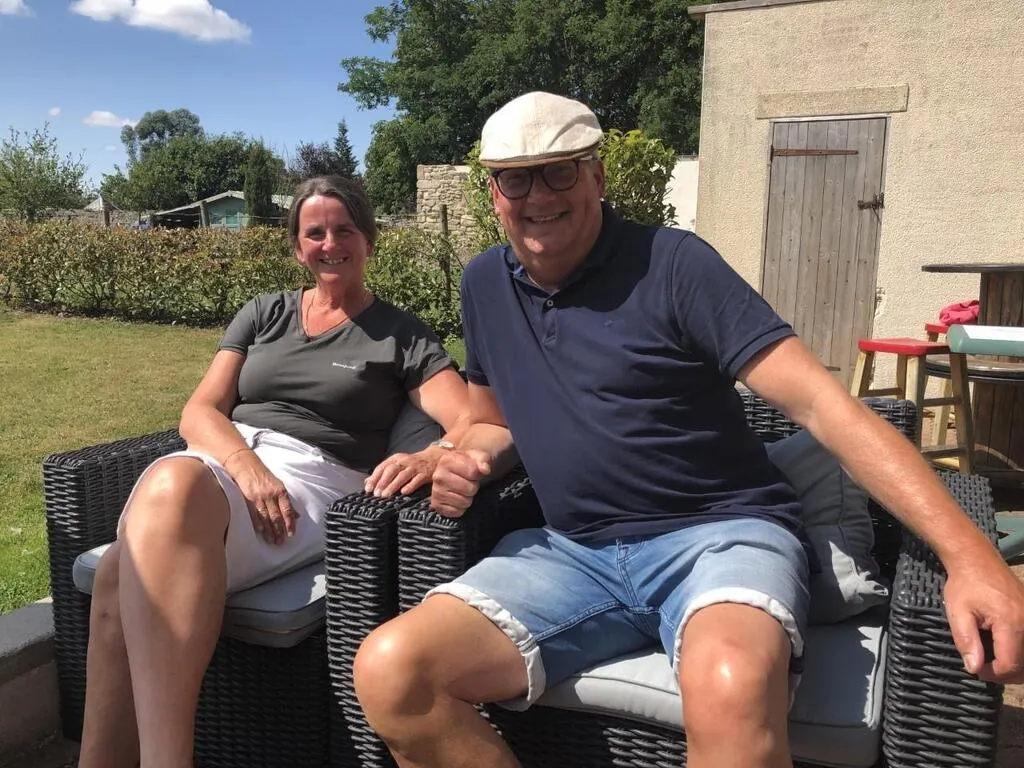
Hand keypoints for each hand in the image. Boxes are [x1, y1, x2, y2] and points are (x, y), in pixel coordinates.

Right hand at [224, 449, 296, 544]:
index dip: (290, 523)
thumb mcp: (278, 485)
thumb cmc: (263, 475)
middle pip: (276, 516)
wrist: (246, 466)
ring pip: (266, 518)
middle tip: (281, 542)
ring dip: (269, 531)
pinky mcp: (248, 499)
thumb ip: (286, 501)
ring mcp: (259, 498)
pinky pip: (254, 514)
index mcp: (280, 491)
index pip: (287, 510)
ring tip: (272, 540)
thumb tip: (296, 515)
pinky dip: (258, 523)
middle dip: (279, 531)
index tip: (291, 533)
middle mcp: (271, 495)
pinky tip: (260, 531)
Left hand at [365, 450, 436, 497]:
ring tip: (386, 495)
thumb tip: (368, 481)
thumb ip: (383, 472)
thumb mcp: (397, 464)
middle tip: (377, 493)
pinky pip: (417, 480)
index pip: (382, 467)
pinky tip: (404, 492)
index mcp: (396, 459)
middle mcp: (404, 462)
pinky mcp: (425, 474)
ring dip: (393, 485)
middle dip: (383, 482)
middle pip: (391, 471)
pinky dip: (410, 485)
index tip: (369, 488)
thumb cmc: (412, 463)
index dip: (375, 478)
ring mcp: (415, 468)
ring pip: (402, 476)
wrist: (434, 457)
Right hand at [429, 449, 491, 517]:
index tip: (473, 473)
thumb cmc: (466, 465)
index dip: (477, 474)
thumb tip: (485, 469)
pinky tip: (457, 499)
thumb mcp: (476, 456)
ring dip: (467, 498)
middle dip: (473, 487)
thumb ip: (483, 460)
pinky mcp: (436, 505)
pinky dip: (460, 508)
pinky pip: (457, 512)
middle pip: (470, 489)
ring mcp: (436, 492)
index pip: (473, 473)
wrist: (452, 474)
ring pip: (465, 502)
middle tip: (468, 483)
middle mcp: (438, 476)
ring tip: (462, 490)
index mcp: (446, 461)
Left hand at [945, 556, 1023, 682]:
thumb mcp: (958, 613)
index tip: (977, 670)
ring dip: (1015, 663)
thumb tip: (974, 668)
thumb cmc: (965, 584)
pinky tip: (1004, 648)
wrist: (977, 558)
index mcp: (1011, 623)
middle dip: (1006, 673)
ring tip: (994, 661)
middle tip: (985, 668)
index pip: (1011, 664)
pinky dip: (1020, 651)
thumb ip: (966, 641)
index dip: (993, 674)